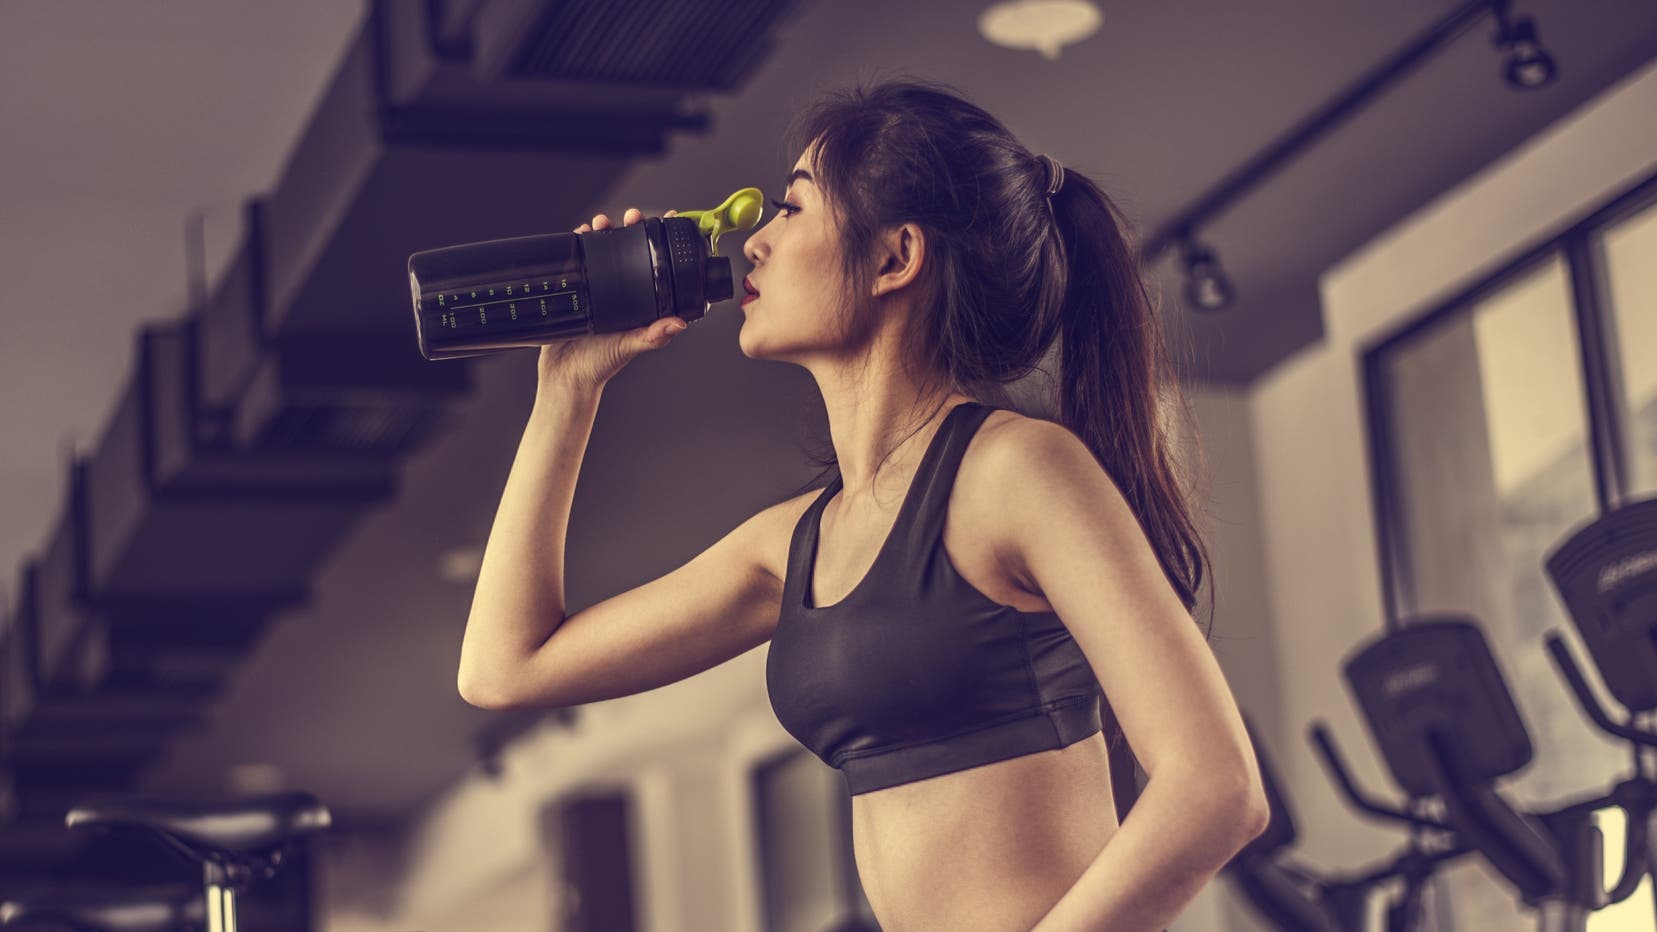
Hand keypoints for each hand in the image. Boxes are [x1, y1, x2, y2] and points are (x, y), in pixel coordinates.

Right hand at [537, 208, 685, 388]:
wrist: (565, 376)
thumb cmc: (601, 365)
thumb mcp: (630, 346)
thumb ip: (653, 335)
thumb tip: (679, 323)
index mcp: (640, 301)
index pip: (655, 264)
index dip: (661, 241)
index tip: (666, 219)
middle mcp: (621, 291)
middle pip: (629, 250)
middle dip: (630, 229)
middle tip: (631, 217)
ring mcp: (599, 288)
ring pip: (604, 251)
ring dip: (604, 231)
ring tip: (601, 223)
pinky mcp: (577, 289)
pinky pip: (581, 260)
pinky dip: (581, 243)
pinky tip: (581, 233)